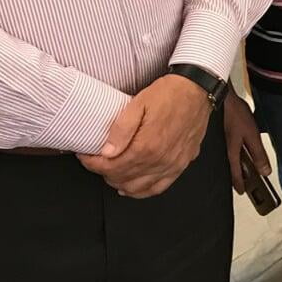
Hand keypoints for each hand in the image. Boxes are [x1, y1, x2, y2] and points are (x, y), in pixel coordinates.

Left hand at [78, 73, 211, 197]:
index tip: (85, 156)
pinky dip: (142, 191)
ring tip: (111, 171)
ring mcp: (172, 165)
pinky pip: (158, 188)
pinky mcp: (181, 164)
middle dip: (104, 172)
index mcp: (147, 146)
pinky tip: (133, 186)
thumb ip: (121, 129)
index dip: (92, 163)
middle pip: (122, 179)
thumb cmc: (170, 94)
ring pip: (138, 188)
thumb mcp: (139, 103)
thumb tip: (107, 152)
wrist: (197, 90)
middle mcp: (160, 160)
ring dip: (120, 182)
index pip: (110, 166)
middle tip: (96, 160)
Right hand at [223, 89, 269, 195]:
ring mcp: (222, 142)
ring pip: (231, 158)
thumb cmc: (236, 114)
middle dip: (239, 175)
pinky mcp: (222, 134)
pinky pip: (229, 149)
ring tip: (247, 167)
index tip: (243, 192)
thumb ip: (258, 153)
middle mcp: (224, 150)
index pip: (235, 174)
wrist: (222, 96)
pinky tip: (241, 150)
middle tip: (247, 182)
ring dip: (238, 164)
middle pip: (232, 167)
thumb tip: (264, 171)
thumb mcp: (252, 135)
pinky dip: (236, 154)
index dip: (240, 184)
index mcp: (231, 153)